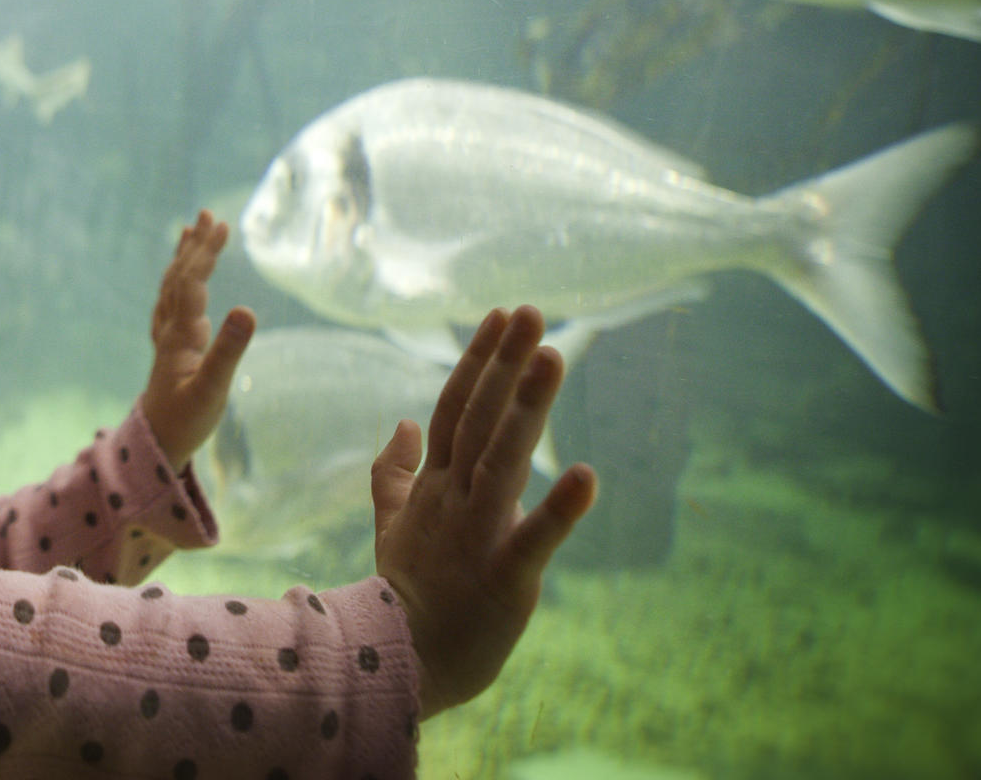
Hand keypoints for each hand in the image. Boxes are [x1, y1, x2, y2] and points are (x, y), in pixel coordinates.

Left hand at [142, 211, 255, 470]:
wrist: (154, 447)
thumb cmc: (186, 421)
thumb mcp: (213, 390)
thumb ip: (229, 351)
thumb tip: (247, 309)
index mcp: (181, 335)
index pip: (191, 282)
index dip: (205, 252)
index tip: (220, 225)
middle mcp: (170, 331)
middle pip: (179, 278)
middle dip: (195, 246)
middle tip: (208, 215)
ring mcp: (167, 340)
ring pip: (171, 289)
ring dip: (183, 259)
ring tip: (190, 231)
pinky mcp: (169, 351)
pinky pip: (169, 305)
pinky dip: (176, 283)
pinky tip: (179, 280)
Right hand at [371, 306, 596, 718]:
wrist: (401, 668)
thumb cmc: (405, 597)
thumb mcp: (393, 526)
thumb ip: (394, 474)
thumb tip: (402, 421)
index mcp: (434, 487)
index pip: (454, 408)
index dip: (478, 361)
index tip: (501, 316)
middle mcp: (454, 500)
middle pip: (478, 419)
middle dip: (504, 364)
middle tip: (530, 313)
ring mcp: (476, 535)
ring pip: (501, 460)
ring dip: (527, 408)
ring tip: (553, 359)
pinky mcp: (504, 578)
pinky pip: (533, 539)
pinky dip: (559, 509)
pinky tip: (587, 475)